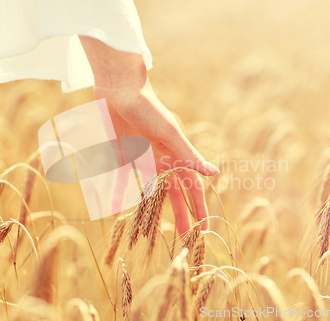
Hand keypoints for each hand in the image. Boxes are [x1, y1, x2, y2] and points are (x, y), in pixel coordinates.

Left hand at [79, 36, 218, 234]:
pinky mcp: (121, 156)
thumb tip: (216, 173)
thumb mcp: (170, 134)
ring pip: (148, 191)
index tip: (204, 228)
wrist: (119, 90)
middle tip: (183, 239)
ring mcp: (140, 159)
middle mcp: (161, 160)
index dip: (198, 207)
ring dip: (150, 210)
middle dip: (180, 215)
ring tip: (150, 231)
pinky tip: (113, 210)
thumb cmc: (149, 109)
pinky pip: (119, 180)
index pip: (192, 187)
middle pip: (172, 194)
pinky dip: (117, 194)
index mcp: (176, 155)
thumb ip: (189, 155)